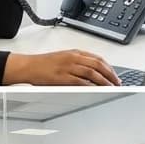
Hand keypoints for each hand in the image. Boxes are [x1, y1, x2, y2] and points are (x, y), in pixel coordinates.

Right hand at [7, 50, 121, 85]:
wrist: (28, 66)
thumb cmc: (43, 64)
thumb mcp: (63, 57)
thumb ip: (77, 62)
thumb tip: (92, 71)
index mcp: (75, 53)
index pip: (97, 58)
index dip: (109, 67)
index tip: (115, 74)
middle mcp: (73, 58)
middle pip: (98, 65)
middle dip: (110, 74)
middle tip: (117, 82)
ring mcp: (68, 67)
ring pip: (92, 73)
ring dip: (104, 81)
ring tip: (110, 88)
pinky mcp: (62, 77)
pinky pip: (80, 82)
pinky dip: (91, 86)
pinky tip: (96, 90)